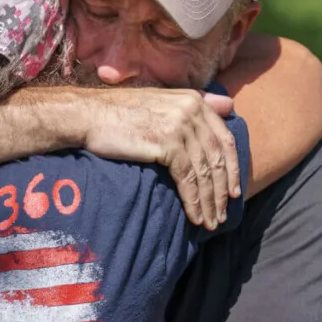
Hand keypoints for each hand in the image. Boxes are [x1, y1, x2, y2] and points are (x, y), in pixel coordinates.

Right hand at [79, 88, 239, 228]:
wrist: (88, 114)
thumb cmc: (120, 112)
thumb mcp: (162, 102)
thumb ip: (196, 104)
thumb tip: (229, 104)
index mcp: (194, 99)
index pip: (225, 138)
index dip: (233, 168)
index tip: (233, 191)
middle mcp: (191, 110)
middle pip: (217, 158)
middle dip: (222, 191)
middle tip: (222, 214)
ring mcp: (180, 126)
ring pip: (204, 172)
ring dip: (209, 202)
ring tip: (210, 222)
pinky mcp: (166, 143)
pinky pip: (188, 179)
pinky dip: (193, 201)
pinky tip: (194, 216)